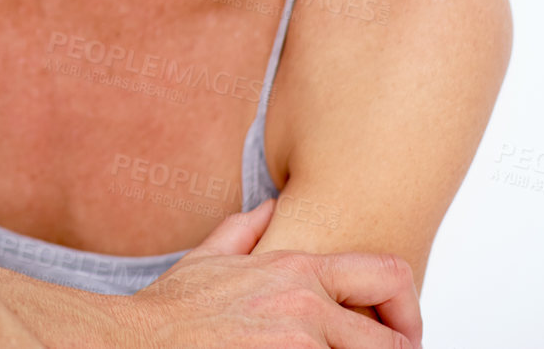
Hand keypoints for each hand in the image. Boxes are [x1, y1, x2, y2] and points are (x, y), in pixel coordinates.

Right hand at [124, 199, 421, 348]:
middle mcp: (307, 306)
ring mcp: (300, 345)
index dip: (406, 310)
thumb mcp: (206, 259)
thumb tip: (270, 208)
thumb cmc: (170, 311)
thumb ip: (244, 231)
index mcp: (297, 271)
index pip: (388, 275)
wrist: (137, 342)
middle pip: (391, 343)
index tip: (398, 335)